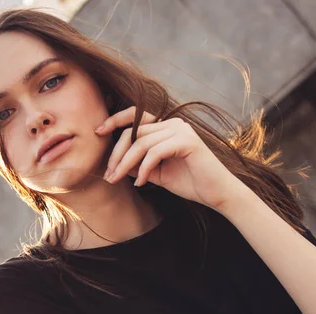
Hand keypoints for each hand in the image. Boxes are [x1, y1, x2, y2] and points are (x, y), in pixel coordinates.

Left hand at [96, 106, 248, 211]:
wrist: (217, 194)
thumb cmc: (189, 183)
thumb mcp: (155, 173)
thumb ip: (137, 164)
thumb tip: (114, 162)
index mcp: (166, 127)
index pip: (136, 117)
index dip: (115, 120)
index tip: (98, 132)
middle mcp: (173, 123)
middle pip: (133, 132)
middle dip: (116, 154)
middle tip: (109, 175)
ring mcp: (181, 130)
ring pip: (141, 143)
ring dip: (125, 164)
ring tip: (118, 180)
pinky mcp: (187, 141)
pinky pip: (154, 152)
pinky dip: (144, 169)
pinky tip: (142, 183)